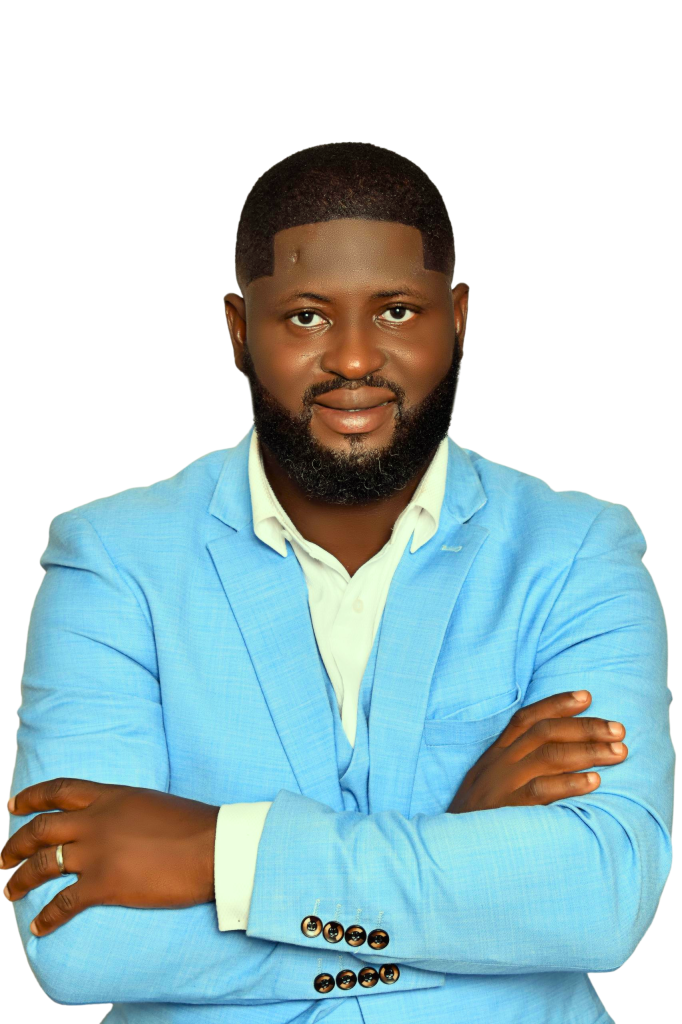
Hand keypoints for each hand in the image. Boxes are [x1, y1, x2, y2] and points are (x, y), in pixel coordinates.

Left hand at [0, 778, 219, 936]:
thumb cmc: (194, 824)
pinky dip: (47, 916)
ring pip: (43, 863)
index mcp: (111, 796)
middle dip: (15, 844)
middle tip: (2, 858)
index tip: (12, 805)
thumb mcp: (151, 802)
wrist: (213, 847)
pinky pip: (63, 902)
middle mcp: (97, 820)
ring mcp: (98, 852)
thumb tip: (115, 820)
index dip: (31, 796)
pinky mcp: (104, 884)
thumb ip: (125, 808)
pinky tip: (38, 926)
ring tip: (8, 890)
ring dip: (20, 879)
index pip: (60, 791)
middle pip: (41, 828)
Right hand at [447, 690, 627, 813]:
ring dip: (588, 752)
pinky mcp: (507, 809)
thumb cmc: (476, 817)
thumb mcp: (488, 781)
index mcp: (496, 753)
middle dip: (586, 727)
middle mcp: (500, 763)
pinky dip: (569, 784)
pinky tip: (594, 782)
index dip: (557, 703)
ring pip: (548, 756)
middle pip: (546, 732)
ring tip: (618, 753)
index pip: (527, 718)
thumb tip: (558, 753)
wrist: (446, 848)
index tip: (587, 696)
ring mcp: (503, 784)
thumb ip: (514, 764)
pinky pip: (541, 790)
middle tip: (619, 730)